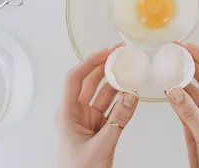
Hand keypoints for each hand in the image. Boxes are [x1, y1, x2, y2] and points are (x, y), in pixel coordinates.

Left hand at [56, 45, 139, 167]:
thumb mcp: (101, 145)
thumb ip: (119, 120)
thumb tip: (131, 96)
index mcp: (67, 114)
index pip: (75, 79)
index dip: (90, 62)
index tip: (106, 52)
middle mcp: (76, 113)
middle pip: (90, 81)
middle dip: (105, 66)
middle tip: (120, 54)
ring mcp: (88, 120)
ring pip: (103, 94)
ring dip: (116, 82)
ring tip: (130, 68)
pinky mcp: (100, 128)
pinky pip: (112, 108)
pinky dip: (122, 99)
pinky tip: (131, 90)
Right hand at [166, 43, 198, 167]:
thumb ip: (190, 114)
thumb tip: (175, 91)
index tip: (190, 48)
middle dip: (192, 65)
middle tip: (176, 51)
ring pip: (193, 93)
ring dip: (181, 80)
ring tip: (167, 67)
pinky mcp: (195, 128)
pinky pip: (184, 108)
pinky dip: (175, 98)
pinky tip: (167, 88)